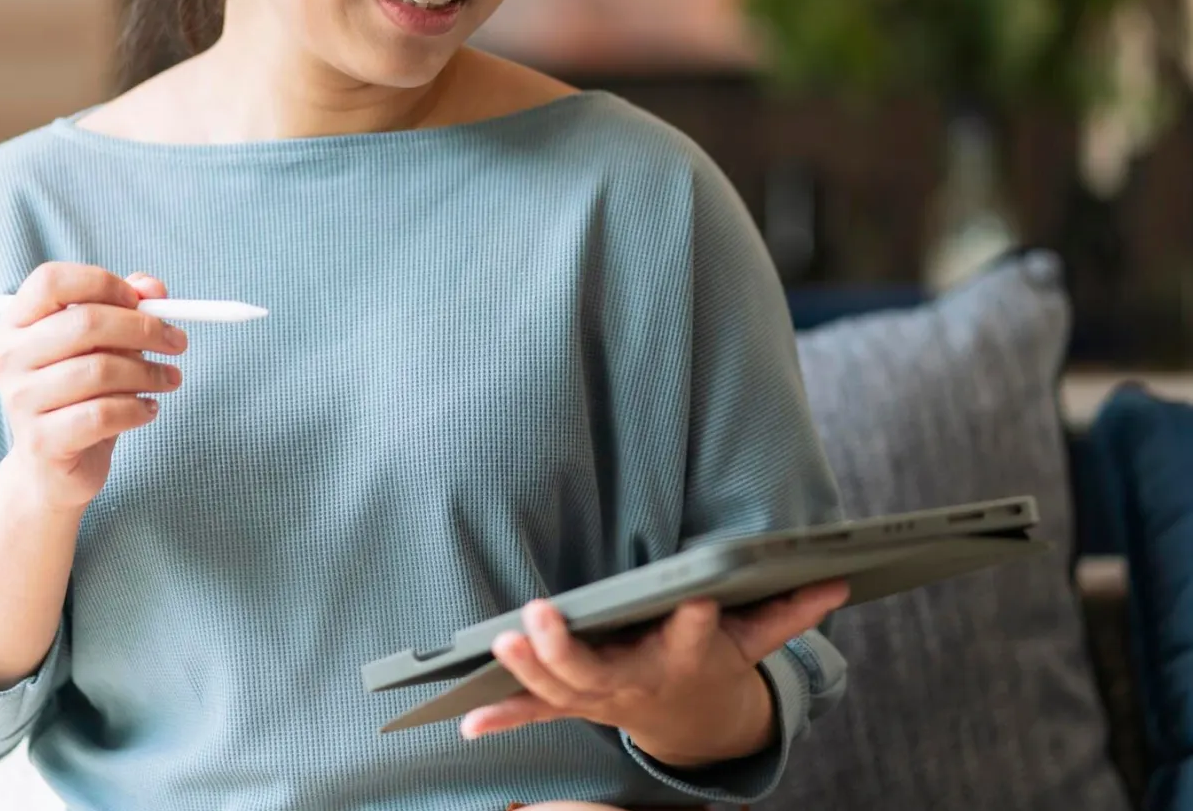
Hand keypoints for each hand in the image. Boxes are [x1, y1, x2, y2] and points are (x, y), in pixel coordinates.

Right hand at [0, 263, 187, 511]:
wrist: (53, 467)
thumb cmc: (83, 393)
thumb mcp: (105, 345)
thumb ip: (129, 308)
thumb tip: (154, 288)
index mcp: (18, 322)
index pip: (51, 281)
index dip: (102, 283)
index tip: (142, 300)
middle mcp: (9, 357)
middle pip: (85, 322)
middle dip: (144, 329)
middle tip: (178, 341)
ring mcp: (20, 400)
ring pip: (101, 370)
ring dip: (149, 373)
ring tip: (169, 380)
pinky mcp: (41, 441)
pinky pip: (103, 414)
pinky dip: (138, 409)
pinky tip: (149, 410)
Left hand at [460, 580, 849, 767]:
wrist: (696, 728)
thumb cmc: (717, 664)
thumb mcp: (754, 639)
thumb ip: (788, 609)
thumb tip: (839, 579)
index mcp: (685, 658)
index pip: (695, 636)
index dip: (697, 620)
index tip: (697, 597)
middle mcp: (637, 681)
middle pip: (601, 669)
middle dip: (569, 646)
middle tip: (542, 613)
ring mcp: (601, 699)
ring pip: (559, 688)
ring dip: (528, 668)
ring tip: (500, 643)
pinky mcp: (576, 706)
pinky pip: (536, 714)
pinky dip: (504, 719)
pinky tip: (468, 721)